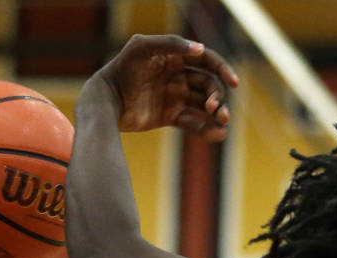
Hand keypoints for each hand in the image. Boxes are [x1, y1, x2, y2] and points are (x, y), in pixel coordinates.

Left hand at [97, 34, 238, 140]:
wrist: (104, 101)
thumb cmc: (121, 70)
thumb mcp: (141, 48)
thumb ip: (170, 44)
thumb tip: (200, 49)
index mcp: (176, 58)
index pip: (207, 61)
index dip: (222, 69)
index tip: (233, 82)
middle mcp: (179, 76)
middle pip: (209, 85)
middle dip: (217, 96)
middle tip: (215, 108)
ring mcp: (175, 97)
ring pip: (204, 105)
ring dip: (217, 112)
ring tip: (222, 121)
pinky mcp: (169, 116)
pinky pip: (193, 123)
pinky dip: (206, 129)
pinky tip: (218, 134)